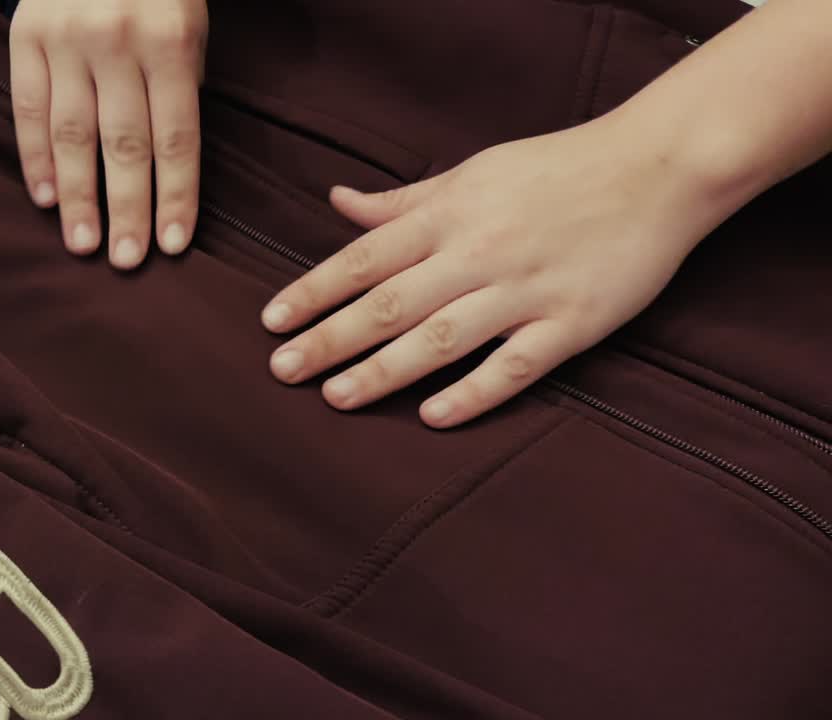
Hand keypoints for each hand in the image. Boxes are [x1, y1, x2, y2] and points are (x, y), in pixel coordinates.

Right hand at [9, 0, 207, 269]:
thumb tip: (167, 165)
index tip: (174, 245)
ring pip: (71, 135)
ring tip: (84, 244)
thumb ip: (179, 87)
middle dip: (127, 210)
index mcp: (170, 41)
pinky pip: (28, 109)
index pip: (176, 138)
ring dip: (78, 197)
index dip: (175, 196)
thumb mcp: (190, 23)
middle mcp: (117, 43)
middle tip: (126, 261)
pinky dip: (35, 158)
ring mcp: (66, 40)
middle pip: (124, 146)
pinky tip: (46, 198)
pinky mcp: (26, 36)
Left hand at [261, 118, 732, 427]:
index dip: (314, 290)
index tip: (271, 320)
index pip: (365, 257)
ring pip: (441, 340)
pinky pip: (516, 367)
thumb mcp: (472, 171)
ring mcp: (526, 292)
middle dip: (331, 339)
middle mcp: (479, 253)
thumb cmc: (555, 169)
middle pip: (390, 304)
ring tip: (334, 397)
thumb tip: (338, 203)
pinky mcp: (572, 325)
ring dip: (384, 371)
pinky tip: (432, 417)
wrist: (658, 168)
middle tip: (281, 370)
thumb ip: (404, 200)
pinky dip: (474, 394)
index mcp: (450, 213)